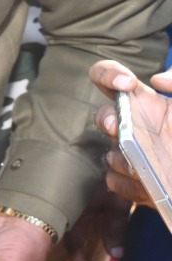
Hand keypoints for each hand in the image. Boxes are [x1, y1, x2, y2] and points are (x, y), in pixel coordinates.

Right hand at [90, 59, 171, 206]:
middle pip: (103, 116)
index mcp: (145, 102)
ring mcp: (131, 153)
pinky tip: (149, 186)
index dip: (108, 74)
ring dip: (124, 160)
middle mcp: (133, 126)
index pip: (111, 78)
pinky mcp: (131, 180)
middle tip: (117, 126)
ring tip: (147, 167)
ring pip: (110, 153)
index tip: (127, 83)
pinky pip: (114, 180)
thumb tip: (157, 80)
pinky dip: (129, 185)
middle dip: (105, 119)